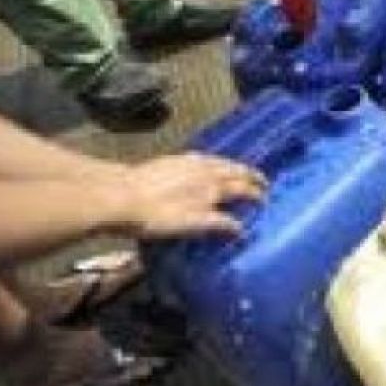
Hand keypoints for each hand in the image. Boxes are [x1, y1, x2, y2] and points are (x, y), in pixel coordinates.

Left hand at [109, 155, 267, 240]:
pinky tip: (210, 164)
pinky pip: (206, 158)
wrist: (121, 195)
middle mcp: (206, 172)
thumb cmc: (155, 217)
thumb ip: (217, 224)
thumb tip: (240, 228)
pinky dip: (217, 161)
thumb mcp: (189, 225)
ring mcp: (190, 163)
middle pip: (236, 172)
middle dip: (252, 176)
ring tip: (242, 171)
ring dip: (236, 167)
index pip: (243, 189)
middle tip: (262, 181)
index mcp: (213, 188)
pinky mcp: (175, 160)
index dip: (256, 195)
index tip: (265, 200)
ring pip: (222, 162)